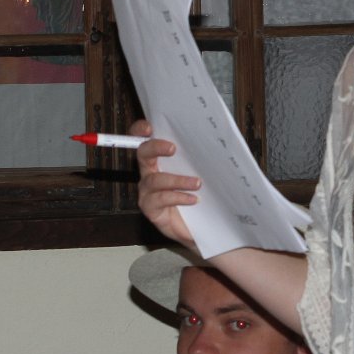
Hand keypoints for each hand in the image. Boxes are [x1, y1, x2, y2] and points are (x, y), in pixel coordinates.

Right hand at [132, 119, 199, 248]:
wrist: (200, 226)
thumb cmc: (200, 195)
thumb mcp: (200, 172)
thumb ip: (199, 157)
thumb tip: (213, 140)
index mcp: (158, 159)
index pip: (143, 139)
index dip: (140, 130)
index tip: (150, 127)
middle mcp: (148, 172)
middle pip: (143, 154)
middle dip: (155, 147)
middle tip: (173, 149)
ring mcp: (147, 191)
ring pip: (156, 180)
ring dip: (178, 180)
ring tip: (197, 183)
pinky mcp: (150, 208)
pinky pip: (161, 199)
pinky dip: (179, 197)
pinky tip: (194, 199)